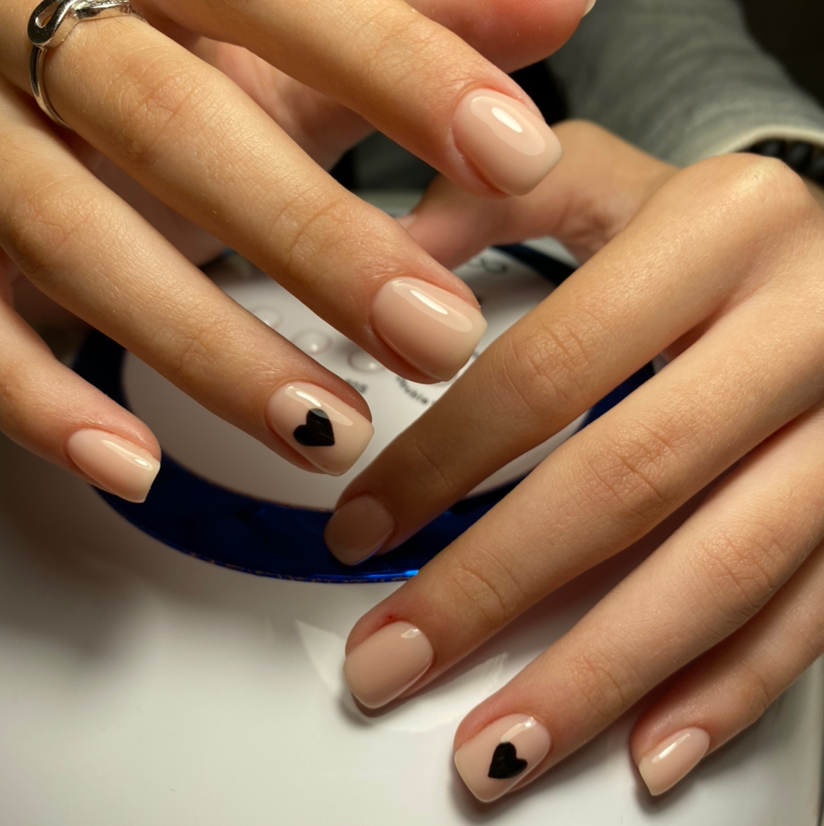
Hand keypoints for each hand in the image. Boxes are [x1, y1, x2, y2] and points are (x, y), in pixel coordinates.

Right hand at [0, 0, 586, 501]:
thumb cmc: (152, 46)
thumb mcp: (274, 28)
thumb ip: (405, 21)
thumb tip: (558, 7)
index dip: (402, 70)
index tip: (515, 153)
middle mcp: (39, 34)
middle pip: (176, 124)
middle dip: (318, 241)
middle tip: (438, 337)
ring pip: (79, 239)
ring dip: (214, 353)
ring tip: (330, 433)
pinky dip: (46, 402)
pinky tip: (136, 465)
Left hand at [328, 121, 823, 799]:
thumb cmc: (712, 225)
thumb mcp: (607, 177)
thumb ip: (488, 206)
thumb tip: (385, 276)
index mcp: (718, 229)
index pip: (550, 365)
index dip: (444, 461)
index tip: (361, 532)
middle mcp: (801, 323)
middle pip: (629, 480)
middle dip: (497, 589)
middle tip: (396, 661)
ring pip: (721, 568)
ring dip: (598, 674)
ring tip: (499, 746)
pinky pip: (808, 610)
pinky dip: (723, 689)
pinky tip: (644, 744)